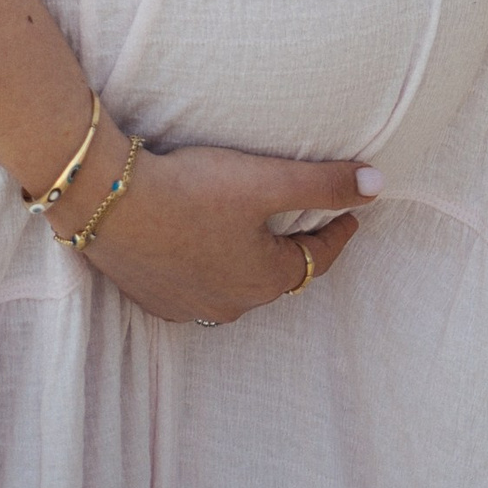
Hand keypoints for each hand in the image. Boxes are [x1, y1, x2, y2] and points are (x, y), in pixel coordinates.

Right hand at [75, 140, 379, 324]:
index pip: (317, 259)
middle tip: (303, 217)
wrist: (109, 201)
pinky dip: (207, 265)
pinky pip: (196, 286)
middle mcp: (230, 306)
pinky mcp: (154, 297)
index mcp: (264, 280)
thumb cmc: (192, 189)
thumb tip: (378, 185)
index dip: (338, 233)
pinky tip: (200, 242)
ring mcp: (188, 307)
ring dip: (247, 258)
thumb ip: (324, 184)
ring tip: (251, 227)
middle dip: (291, 246)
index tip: (351, 213)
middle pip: (274, 274)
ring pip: (234, 283)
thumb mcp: (267, 180)